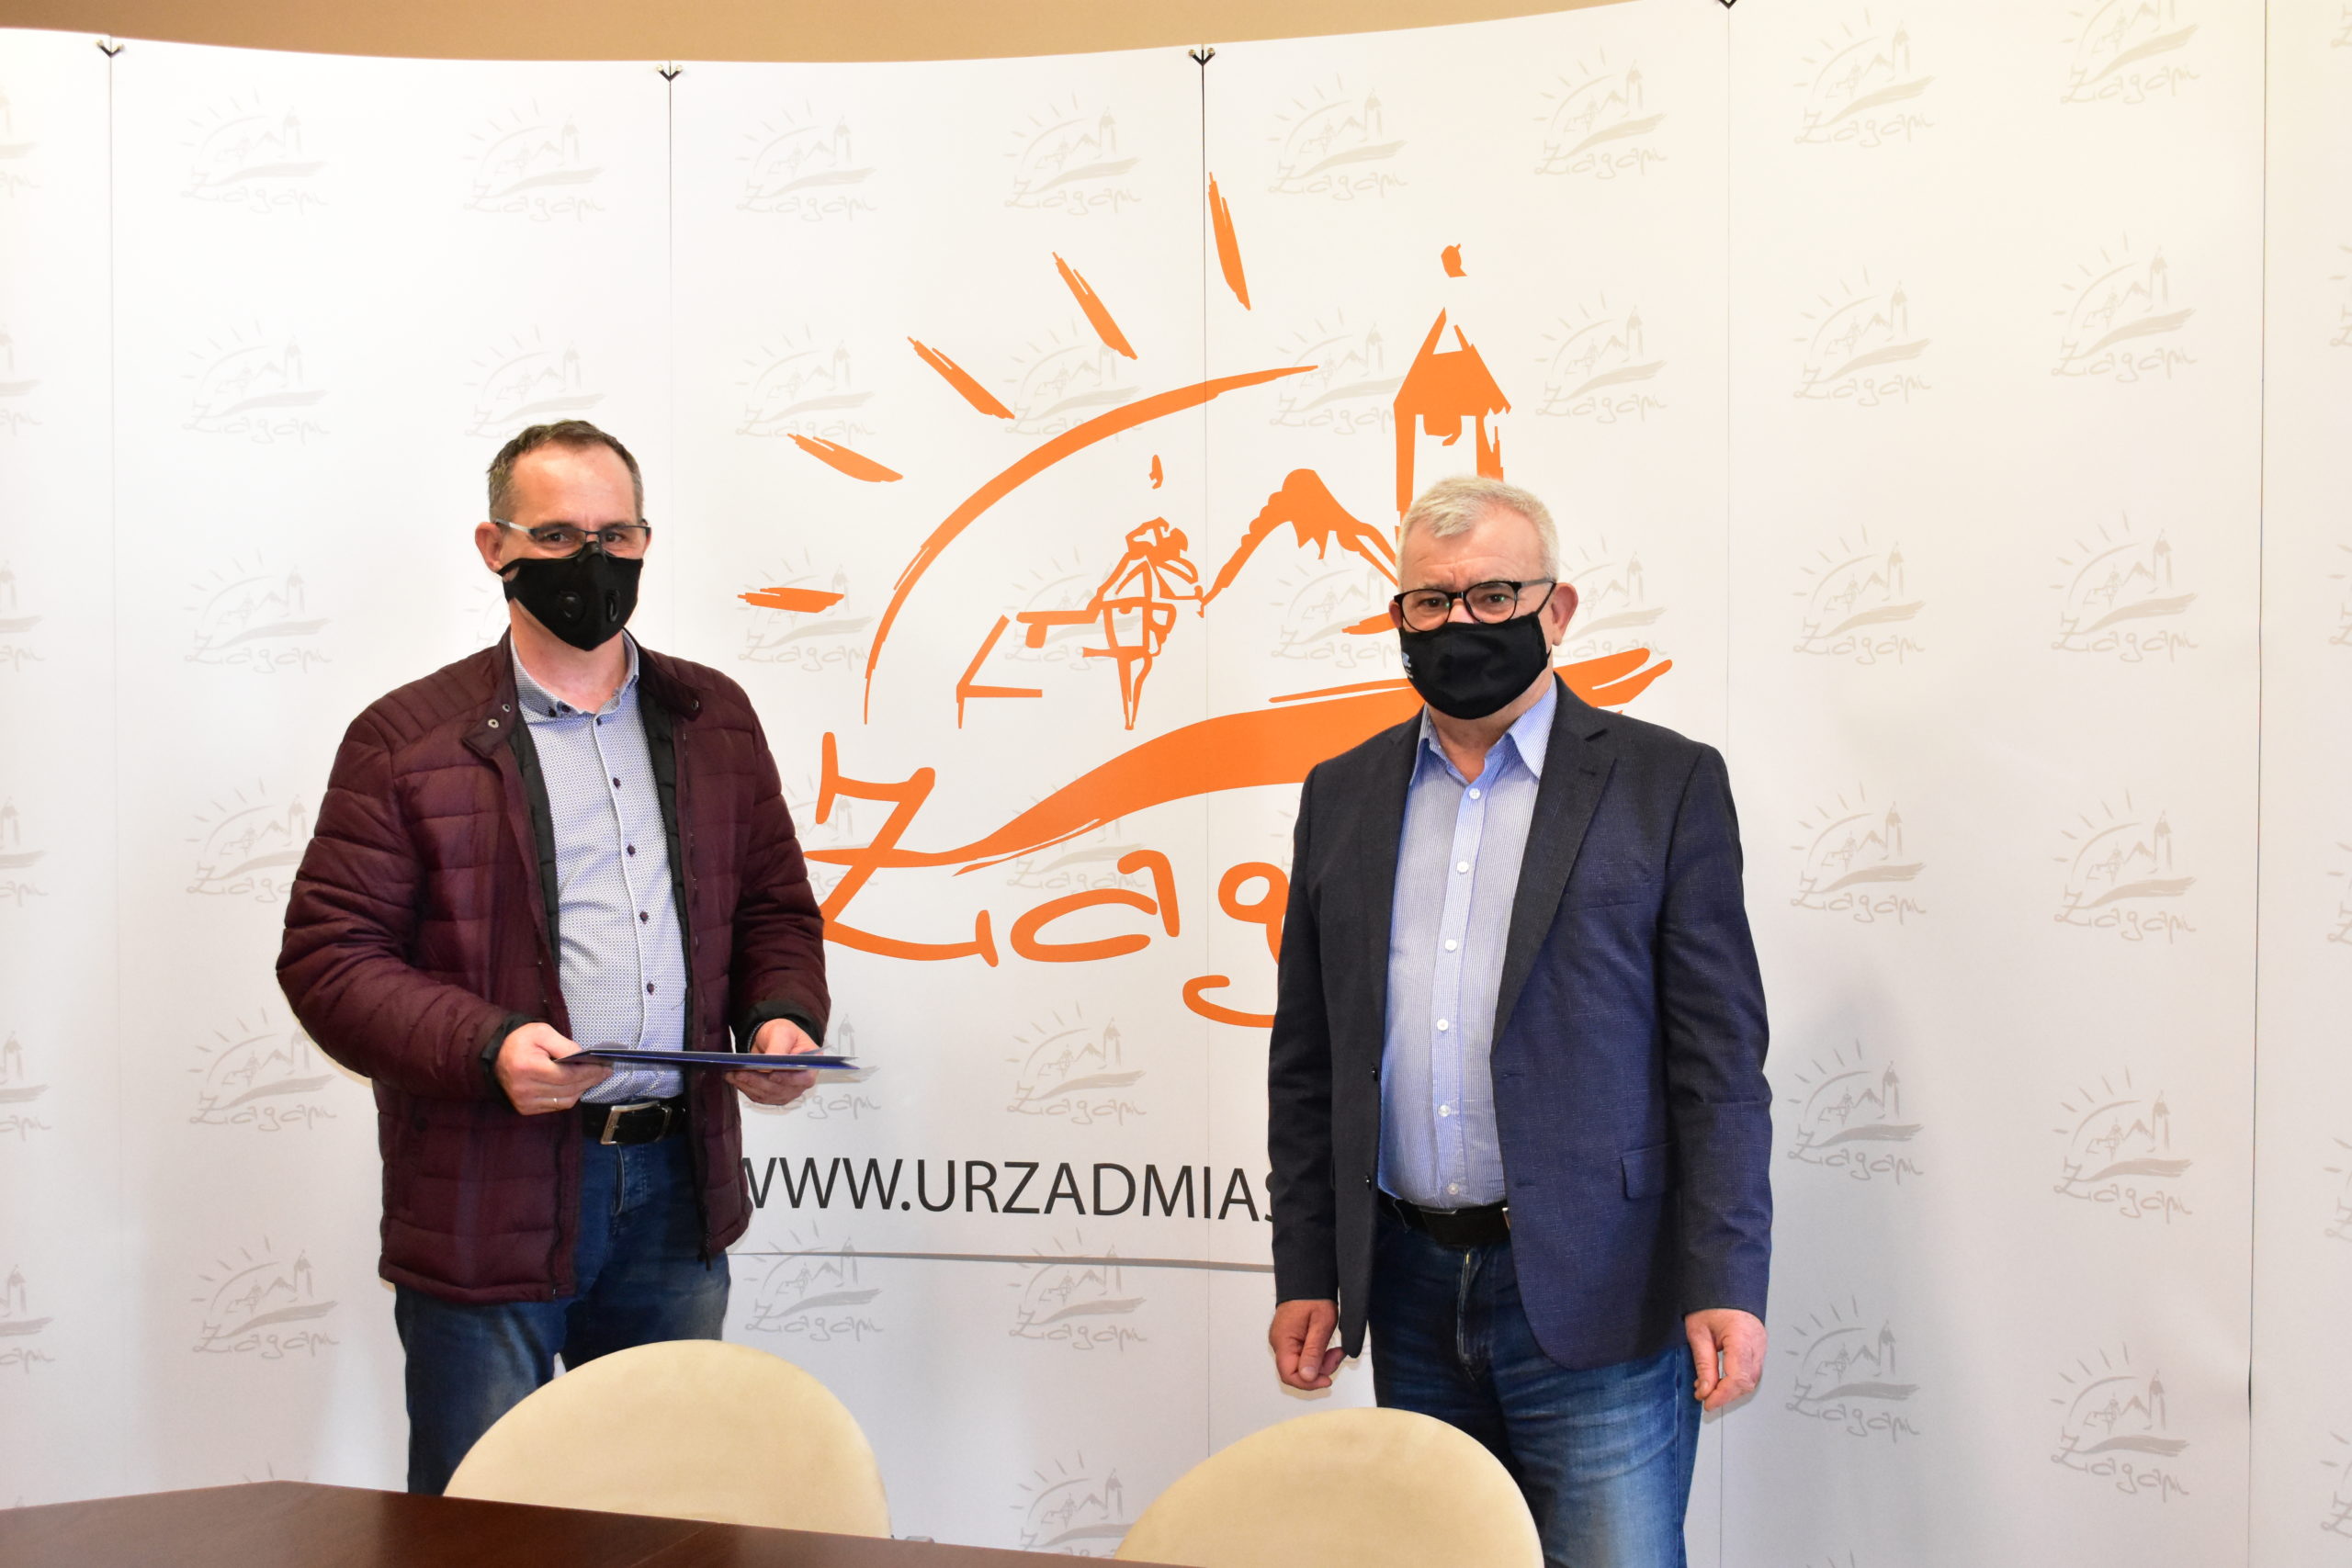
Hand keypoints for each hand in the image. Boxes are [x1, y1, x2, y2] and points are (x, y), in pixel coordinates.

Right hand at [496, 1023, 610, 1114]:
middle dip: (590, 1080)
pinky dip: (568, 1096)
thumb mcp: (542, 1032)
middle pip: (568, 1089)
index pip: (567, 1076)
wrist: (494, 1055)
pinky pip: (554, 1106)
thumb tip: (584, 1057)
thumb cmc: (519, 1041)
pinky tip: (576, 1086)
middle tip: (604, 1072)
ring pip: (564, 1101)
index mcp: (527, 1067)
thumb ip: (564, 1045)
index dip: (589, 1073)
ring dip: (581, 1090)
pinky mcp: (525, 1108)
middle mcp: (524, 1088)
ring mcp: (524, 1101)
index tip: (604, 1067)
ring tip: (592, 1078)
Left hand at [729, 1018, 820, 1107]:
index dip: (788, 1080)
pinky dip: (745, 1087)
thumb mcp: (783, 1033)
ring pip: (767, 1095)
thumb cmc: (783, 1034)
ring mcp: (787, 1091)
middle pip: (781, 1090)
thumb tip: (770, 1061)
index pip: (804, 1079)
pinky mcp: (772, 1095)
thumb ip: (779, 1046)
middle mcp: (800, 1083)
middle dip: (759, 1081)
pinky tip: (734, 1078)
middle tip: (741, 1072)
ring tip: (732, 1074)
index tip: (772, 1075)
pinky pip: (758, 1096)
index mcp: (810, 1066)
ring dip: (748, 1085)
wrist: (773, 1040)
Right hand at [1269, 1298, 1343, 1389]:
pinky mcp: (1290, 1339)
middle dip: (1319, 1370)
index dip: (1309, 1383)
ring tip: (1335, 1350)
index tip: (1327, 1380)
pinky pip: (1301, 1356)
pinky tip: (1327, 1347)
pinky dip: (1317, 1356)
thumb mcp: (1321, 1324)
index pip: (1289, 1375)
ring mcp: (1284, 1341)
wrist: (1308, 1279)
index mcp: (1283, 1340)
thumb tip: (1308, 1376)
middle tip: (1336, 1356)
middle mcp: (1279, 1343)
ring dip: (1321, 1363)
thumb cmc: (1313, 1296)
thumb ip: (1314, 1352)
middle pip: (1296, 1372)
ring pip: (1301, 1365)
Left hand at [1685, 1307, 1766, 1410]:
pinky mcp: (1759, 1347)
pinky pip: (1752, 1371)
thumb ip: (1704, 1364)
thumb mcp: (1698, 1332)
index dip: (1723, 1394)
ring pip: (1752, 1379)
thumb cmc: (1710, 1303)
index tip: (1707, 1403)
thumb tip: (1706, 1391)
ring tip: (1710, 1391)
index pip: (1738, 1376)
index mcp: (1742, 1336)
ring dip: (1732, 1390)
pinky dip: (1737, 1380)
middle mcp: (1757, 1343)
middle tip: (1706, 1400)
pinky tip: (1721, 1381)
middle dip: (1727, 1395)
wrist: (1724, 1284)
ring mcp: (1761, 1345)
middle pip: (1747, 1382)